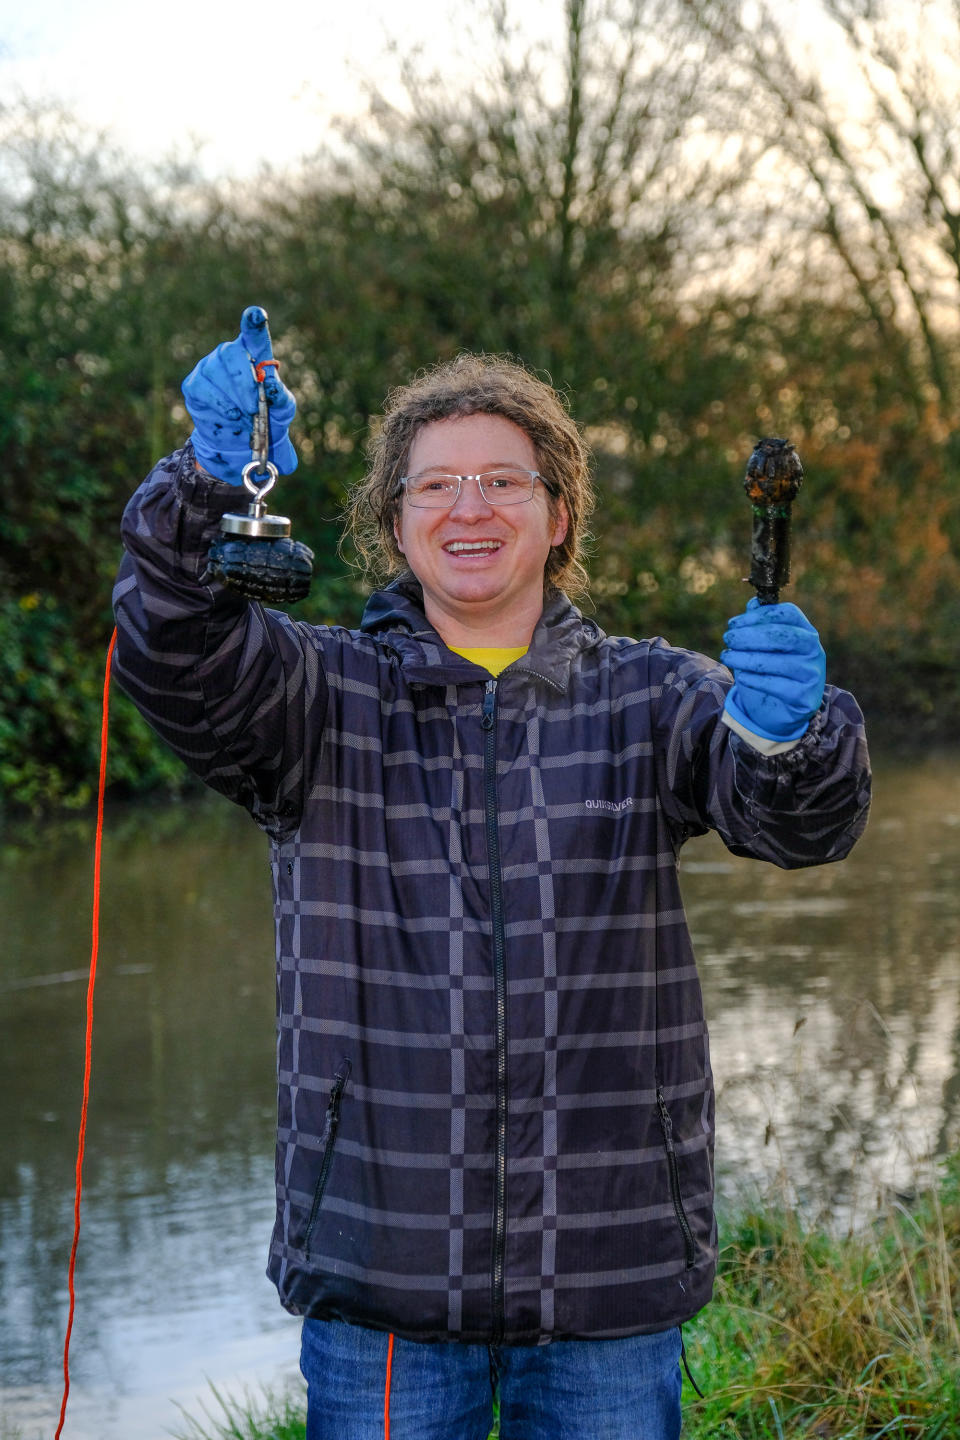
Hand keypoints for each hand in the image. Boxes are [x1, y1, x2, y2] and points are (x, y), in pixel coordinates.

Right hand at [181, 306, 296, 482]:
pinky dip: (218, 406)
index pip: (254, 332)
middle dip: (243, 382)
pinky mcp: (194, 385)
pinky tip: (231, 417)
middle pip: (231, 353)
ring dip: (233, 400)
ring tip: (245, 418)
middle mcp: (228, 354)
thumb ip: (281, 398)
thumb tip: (271, 387)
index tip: (256, 315)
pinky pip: (202, 390)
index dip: (254, 322)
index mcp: (255, 353)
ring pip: (215, 373)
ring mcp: (208, 367)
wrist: (242, 444)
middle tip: (253, 408)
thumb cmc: (266, 419)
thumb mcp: (282, 411)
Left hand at [720, 598, 825, 741]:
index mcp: (806, 631)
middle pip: (782, 636)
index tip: (734, 623)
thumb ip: (761, 624)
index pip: (788, 613)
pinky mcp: (804, 697)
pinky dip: (754, 679)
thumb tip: (753, 604)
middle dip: (749, 635)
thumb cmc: (773, 669)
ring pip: (775, 662)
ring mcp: (811, 674)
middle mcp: (814, 650)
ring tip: (727, 656)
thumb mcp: (767, 646)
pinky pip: (774, 685)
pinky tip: (741, 675)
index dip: (760, 615)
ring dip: (745, 658)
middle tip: (728, 638)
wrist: (785, 708)